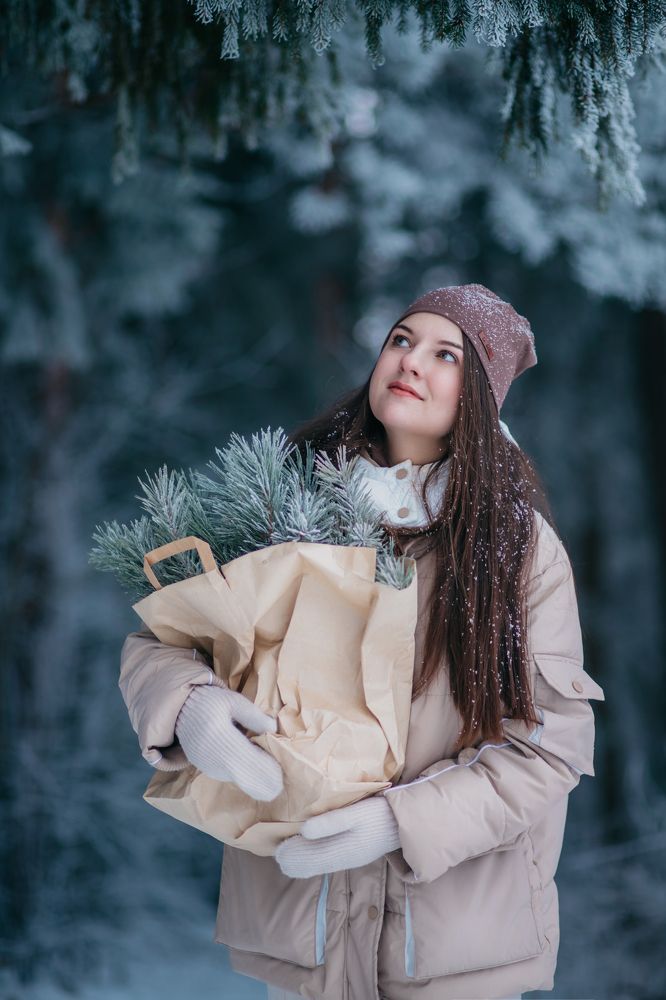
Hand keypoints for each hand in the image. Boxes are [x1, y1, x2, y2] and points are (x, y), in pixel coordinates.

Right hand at [175, 685, 283, 801]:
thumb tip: (274, 730)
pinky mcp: (208, 772)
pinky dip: (244, 772)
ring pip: (241, 780)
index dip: (268, 768)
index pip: (250, 760)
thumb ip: (255, 716)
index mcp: (220, 737)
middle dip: (265, 778)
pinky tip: (249, 760)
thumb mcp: (235, 701)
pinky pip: (233, 777)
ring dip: (255, 775)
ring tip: (264, 762)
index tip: (282, 769)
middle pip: (247, 778)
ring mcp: (209, 768)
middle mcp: (213, 758)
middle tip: (278, 775)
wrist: (182, 710)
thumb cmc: (211, 702)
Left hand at [274, 795, 399, 878]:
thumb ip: (330, 822)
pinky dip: (314, 854)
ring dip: (302, 857)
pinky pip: (328, 859)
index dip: (291, 854)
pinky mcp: (353, 853)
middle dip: (293, 858)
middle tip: (276, 850)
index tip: (276, 847)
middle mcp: (343, 860)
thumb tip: (303, 830)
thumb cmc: (378, 814)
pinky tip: (307, 847)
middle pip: (311, 864)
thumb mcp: (355, 814)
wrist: (404, 822)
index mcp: (341, 852)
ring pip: (318, 863)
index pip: (308, 859)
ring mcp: (348, 858)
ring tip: (285, 850)